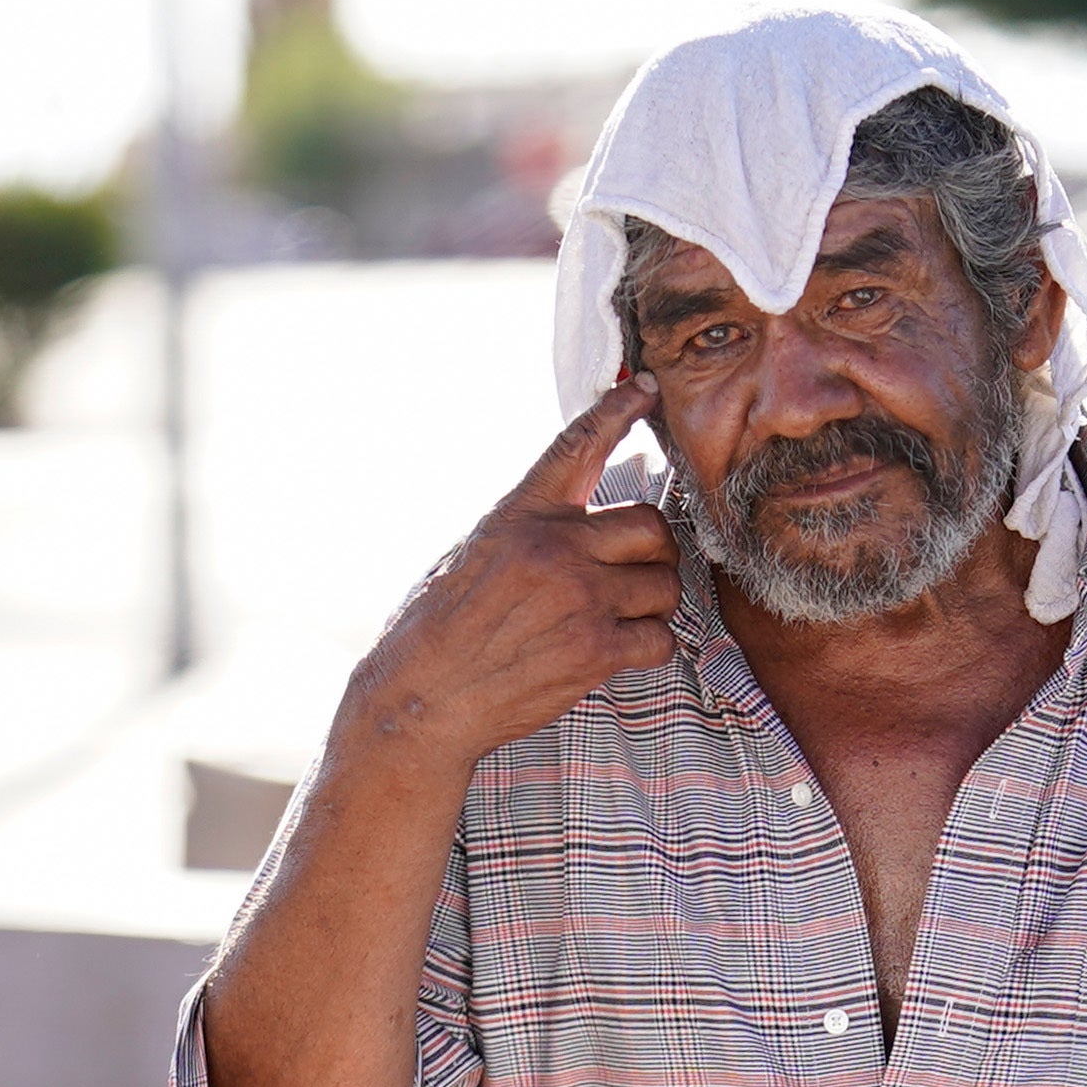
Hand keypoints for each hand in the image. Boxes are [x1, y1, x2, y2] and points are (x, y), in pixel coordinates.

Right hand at [335, 371, 677, 782]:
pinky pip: (660, 638)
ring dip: (653, 602)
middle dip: (653, 551)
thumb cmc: (435, 631)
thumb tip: (572, 524)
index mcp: (520, 516)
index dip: (617, 411)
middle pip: (651, 526)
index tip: (643, 388)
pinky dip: (650, 646)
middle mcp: (556, 548)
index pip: (578, 447)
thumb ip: (526, 532)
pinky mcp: (595, 650)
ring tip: (621, 618)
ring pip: (664, 584)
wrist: (423, 699)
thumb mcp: (470, 554)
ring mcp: (580, 598)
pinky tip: (621, 652)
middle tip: (635, 572)